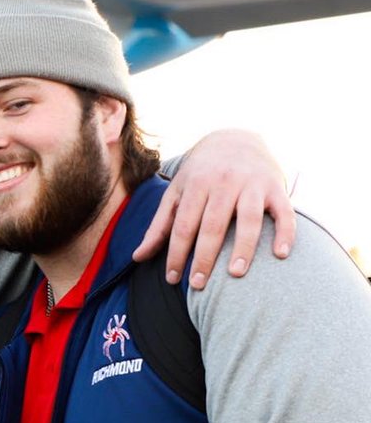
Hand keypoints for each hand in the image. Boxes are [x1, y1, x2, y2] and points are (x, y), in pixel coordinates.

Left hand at [133, 128, 294, 287]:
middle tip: (198, 285)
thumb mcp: (176, 193)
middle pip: (212, 225)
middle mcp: (224, 183)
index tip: (172, 279)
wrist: (236, 138)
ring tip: (235, 274)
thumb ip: (159, 227)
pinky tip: (281, 255)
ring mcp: (252, 184)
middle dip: (204, 256)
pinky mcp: (276, 187)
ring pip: (248, 219)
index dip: (176, 253)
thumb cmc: (200, 174)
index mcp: (196, 185)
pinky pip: (284, 212)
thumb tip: (138, 258)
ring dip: (242, 247)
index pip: (183, 225)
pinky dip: (285, 232)